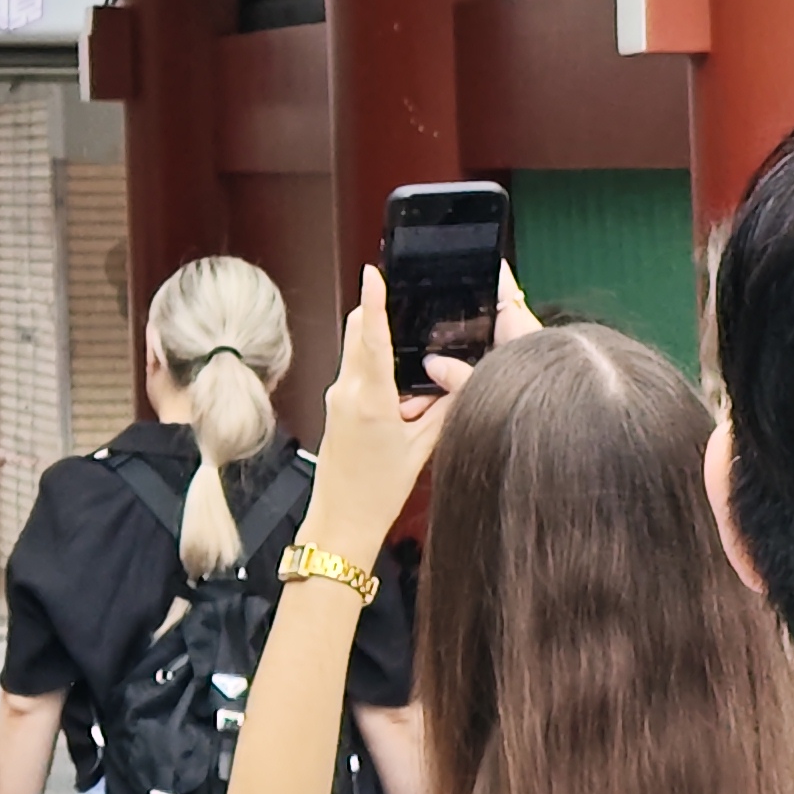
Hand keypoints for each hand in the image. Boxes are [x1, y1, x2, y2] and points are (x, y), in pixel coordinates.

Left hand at [318, 265, 494, 549]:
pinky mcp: (334, 406)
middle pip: (359, 332)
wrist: (341, 521)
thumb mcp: (423, 448)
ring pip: (358, 352)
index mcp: (370, 398)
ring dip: (383, 350)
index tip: (374, 271)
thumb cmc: (379, 491)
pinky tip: (403, 399)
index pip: (372, 337)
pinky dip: (378, 372)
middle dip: (382, 316)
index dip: (376, 300)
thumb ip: (443, 408)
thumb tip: (458, 378)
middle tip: (412, 314)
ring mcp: (336, 397)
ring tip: (415, 388)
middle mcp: (346, 391)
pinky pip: (357, 373)